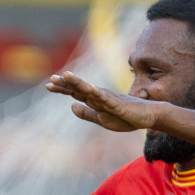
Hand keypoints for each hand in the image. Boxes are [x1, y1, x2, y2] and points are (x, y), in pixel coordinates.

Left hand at [46, 71, 161, 132]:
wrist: (147, 117)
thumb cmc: (126, 117)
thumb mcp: (101, 118)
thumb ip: (87, 113)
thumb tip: (71, 106)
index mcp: (95, 100)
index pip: (75, 92)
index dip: (62, 88)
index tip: (48, 85)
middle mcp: (99, 95)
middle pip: (79, 88)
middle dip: (65, 84)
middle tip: (51, 79)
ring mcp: (108, 98)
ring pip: (90, 89)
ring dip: (78, 82)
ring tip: (66, 76)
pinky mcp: (117, 103)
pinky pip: (105, 98)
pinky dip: (96, 92)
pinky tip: (89, 88)